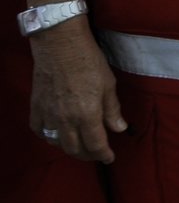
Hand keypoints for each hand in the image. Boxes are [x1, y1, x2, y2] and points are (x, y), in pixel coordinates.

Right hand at [29, 19, 124, 162]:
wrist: (60, 45)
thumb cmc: (88, 62)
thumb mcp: (108, 84)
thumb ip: (112, 110)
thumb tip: (119, 129)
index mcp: (87, 114)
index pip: (95, 145)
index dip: (104, 154)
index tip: (110, 157)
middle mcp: (65, 120)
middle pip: (75, 149)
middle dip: (88, 155)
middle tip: (97, 153)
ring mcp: (48, 115)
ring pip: (56, 143)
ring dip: (69, 148)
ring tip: (80, 146)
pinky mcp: (36, 107)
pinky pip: (39, 130)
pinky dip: (48, 137)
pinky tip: (57, 134)